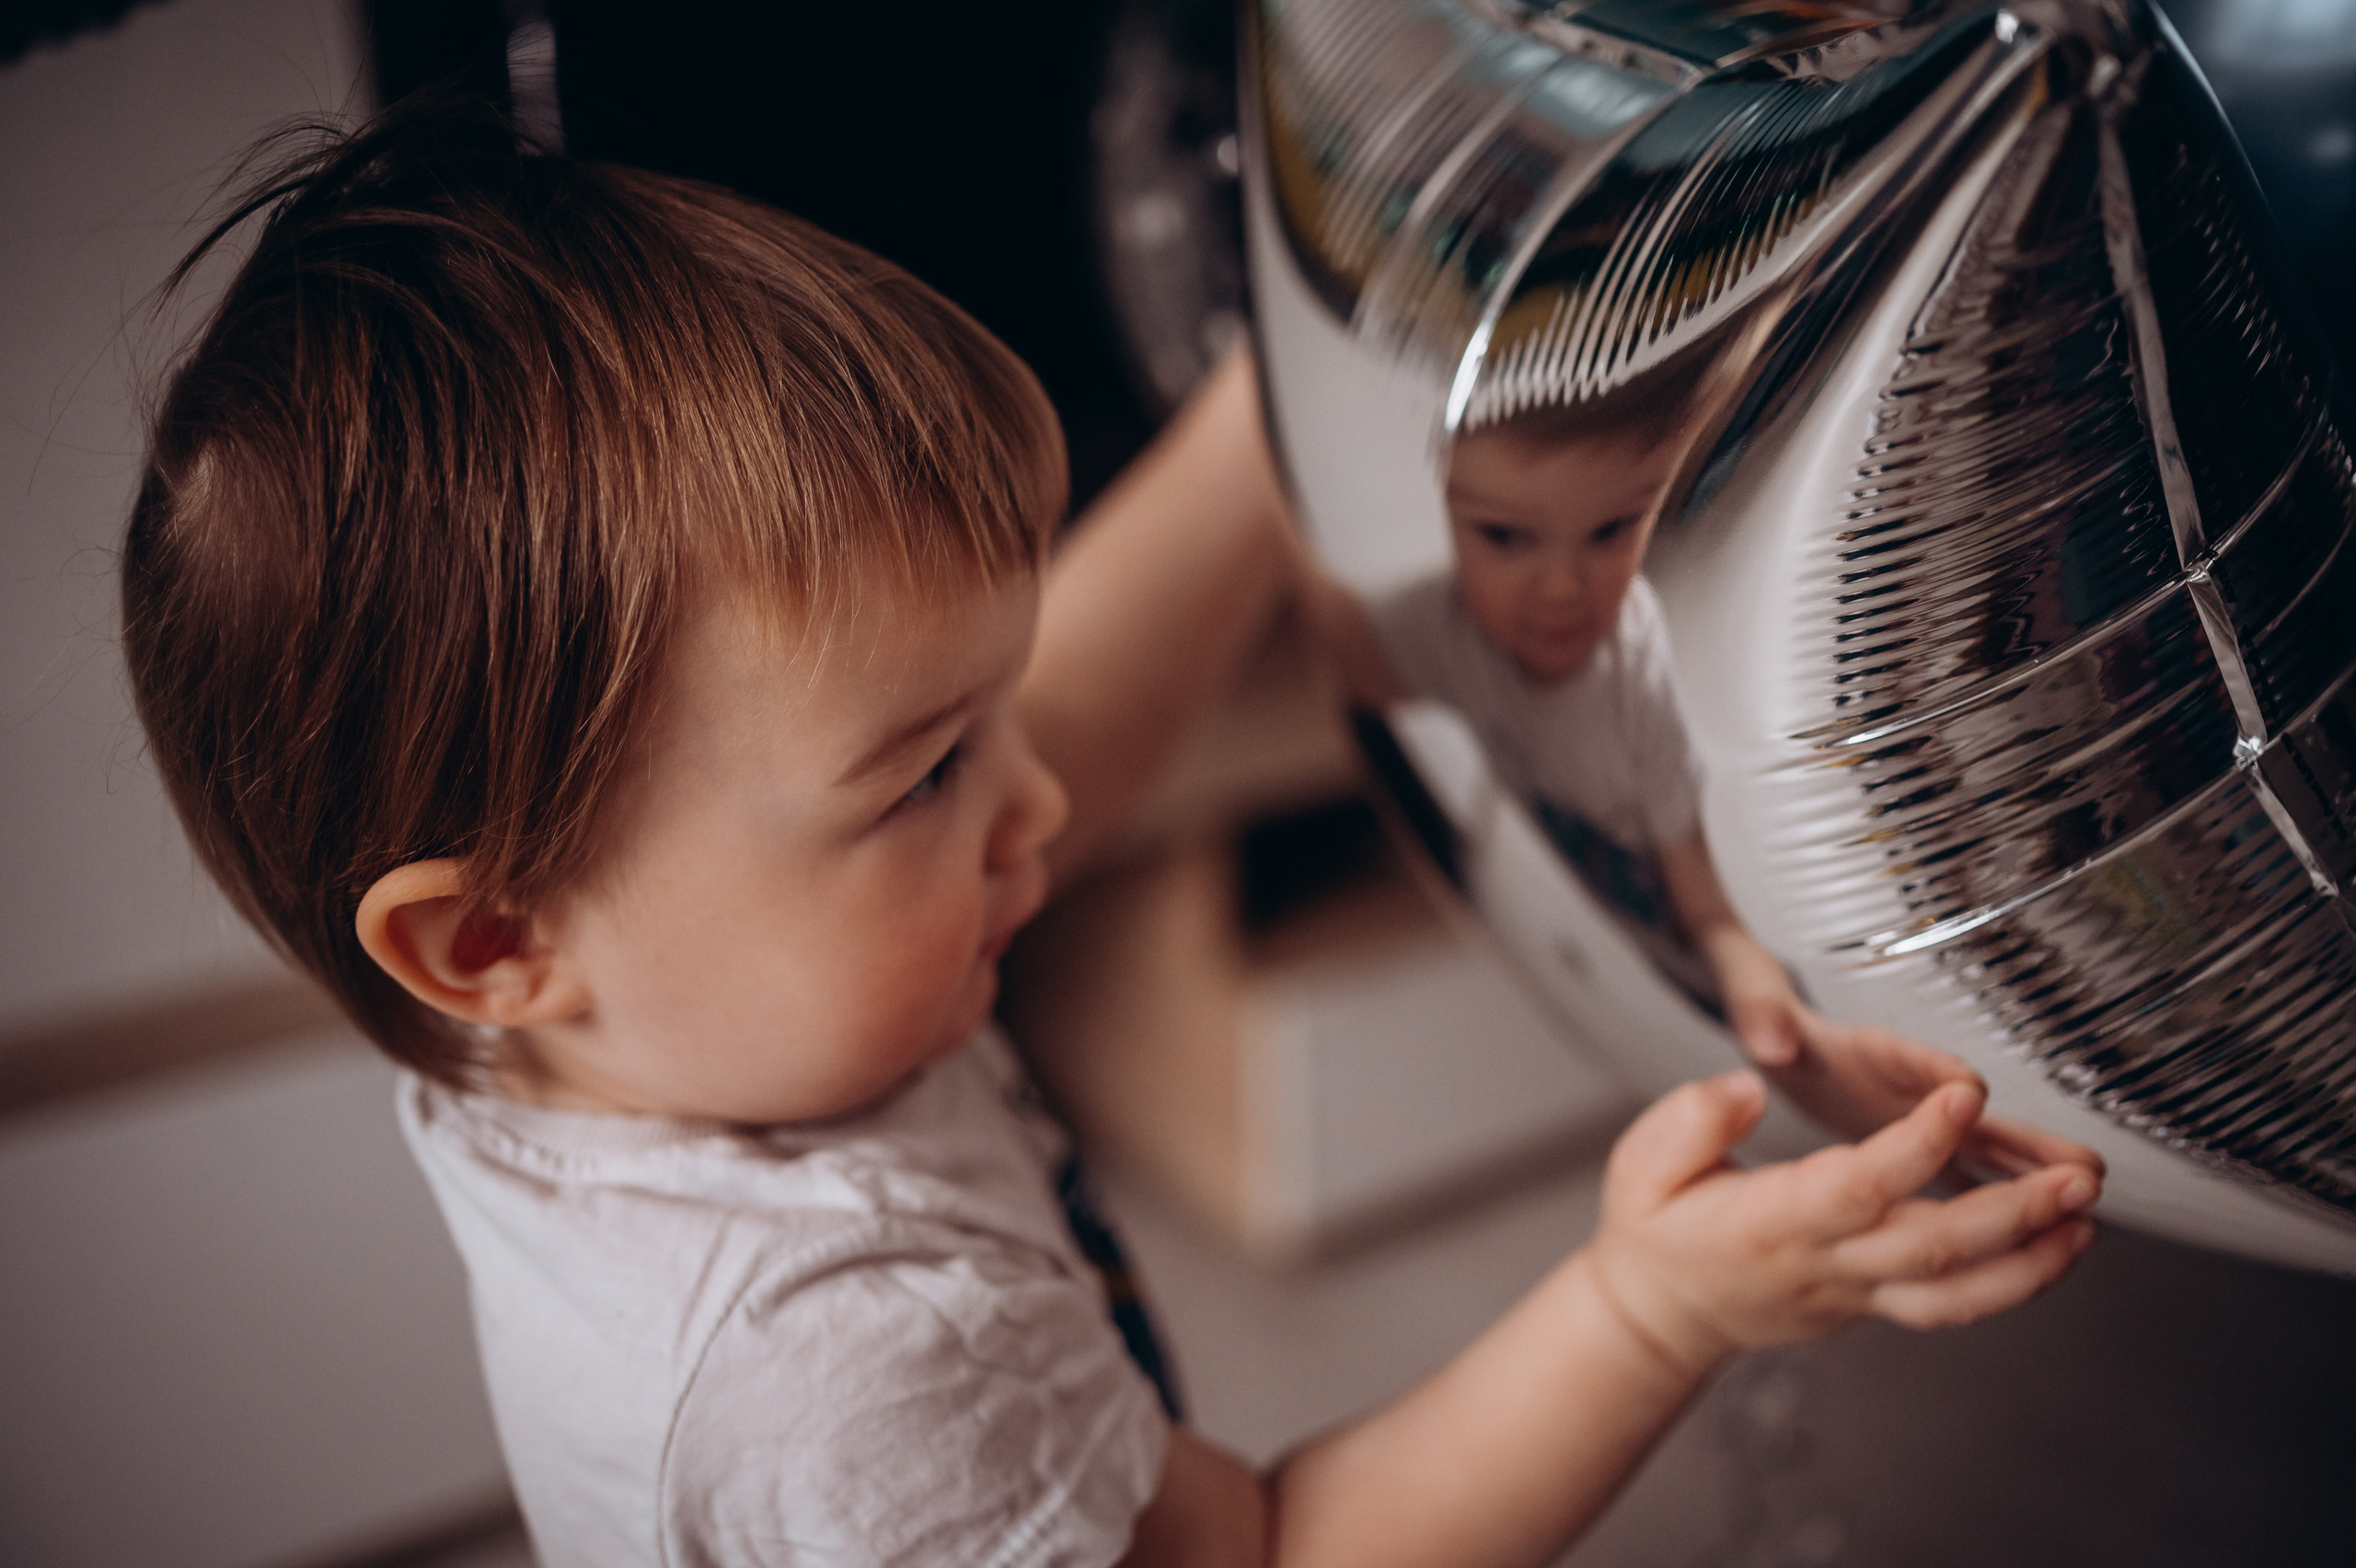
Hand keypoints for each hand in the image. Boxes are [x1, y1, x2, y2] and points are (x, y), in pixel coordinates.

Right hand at [1583, 1073, 2099, 1378]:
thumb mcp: (1640, 1162)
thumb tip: (1748, 1087)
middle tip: (2074, 1180)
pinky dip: (2013, 1282)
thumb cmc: (1654, 1231)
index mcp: (1771, 1222)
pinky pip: (1951, 1305)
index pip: (1857, 1184)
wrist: (1661, 1317)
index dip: (1916, 1143)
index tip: (1963, 1095)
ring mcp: (1854, 1292)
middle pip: (1930, 1250)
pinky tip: (2057, 1249)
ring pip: (1955, 1294)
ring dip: (2030, 1262)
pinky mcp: (1873, 1303)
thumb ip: (1693, 1119)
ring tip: (2086, 1222)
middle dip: (2010, 1216)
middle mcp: (1824, 1265)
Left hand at [1719, 956, 2101, 1182]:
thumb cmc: (1764, 1013)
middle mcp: (1904, 1079)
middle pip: (1969, 1112)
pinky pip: (1970, 1173)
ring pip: (1985, 1148)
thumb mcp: (1752, 1000)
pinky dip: (2002, 1197)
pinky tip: (2040, 1232)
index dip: (1932, 1070)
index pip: (1901, 1057)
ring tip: (2085, 1199)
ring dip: (2031, 1173)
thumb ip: (1760, 1012)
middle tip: (2078, 1165)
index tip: (1966, 1090)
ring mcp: (1920, 1112)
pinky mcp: (1920, 1141)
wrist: (1774, 1027)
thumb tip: (1768, 1037)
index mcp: (1858, 1045)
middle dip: (2024, 1137)